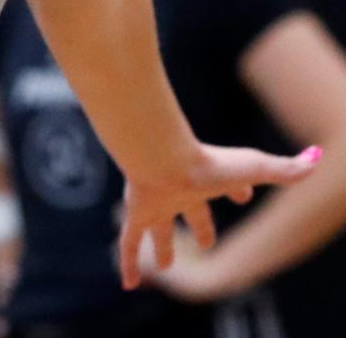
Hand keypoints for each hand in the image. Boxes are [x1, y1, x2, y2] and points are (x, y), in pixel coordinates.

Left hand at [118, 142, 319, 290]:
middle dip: (200, 226)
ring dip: (162, 246)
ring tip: (165, 265)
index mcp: (207, 180)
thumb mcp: (253, 168)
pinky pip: (130, 241)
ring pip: (158, 227)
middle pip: (190, 211)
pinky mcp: (138, 212)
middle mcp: (180, 190)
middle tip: (206, 241)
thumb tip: (315, 158)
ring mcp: (157, 201)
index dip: (237, 189)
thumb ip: (284, 169)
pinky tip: (127, 285)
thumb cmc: (208, 163)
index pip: (225, 185)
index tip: (243, 195)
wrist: (160, 157)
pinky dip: (129, 262)